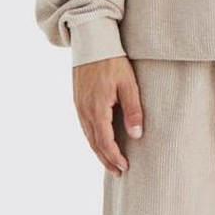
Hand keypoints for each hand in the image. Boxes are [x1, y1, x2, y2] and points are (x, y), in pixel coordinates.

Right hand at [72, 56, 142, 176]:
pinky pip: (84, 126)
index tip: (125, 167)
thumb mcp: (128, 84)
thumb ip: (133, 110)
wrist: (92, 42)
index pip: (105, 142)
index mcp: (97, 109)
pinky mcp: (78, 100)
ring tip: (110, 162)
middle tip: (118, 172)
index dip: (114, 157)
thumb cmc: (113, 61)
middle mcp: (84, 110)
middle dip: (106, 159)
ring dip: (99, 151)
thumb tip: (136, 135)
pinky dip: (93, 138)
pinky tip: (100, 141)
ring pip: (88, 136)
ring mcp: (79, 106)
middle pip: (94, 143)